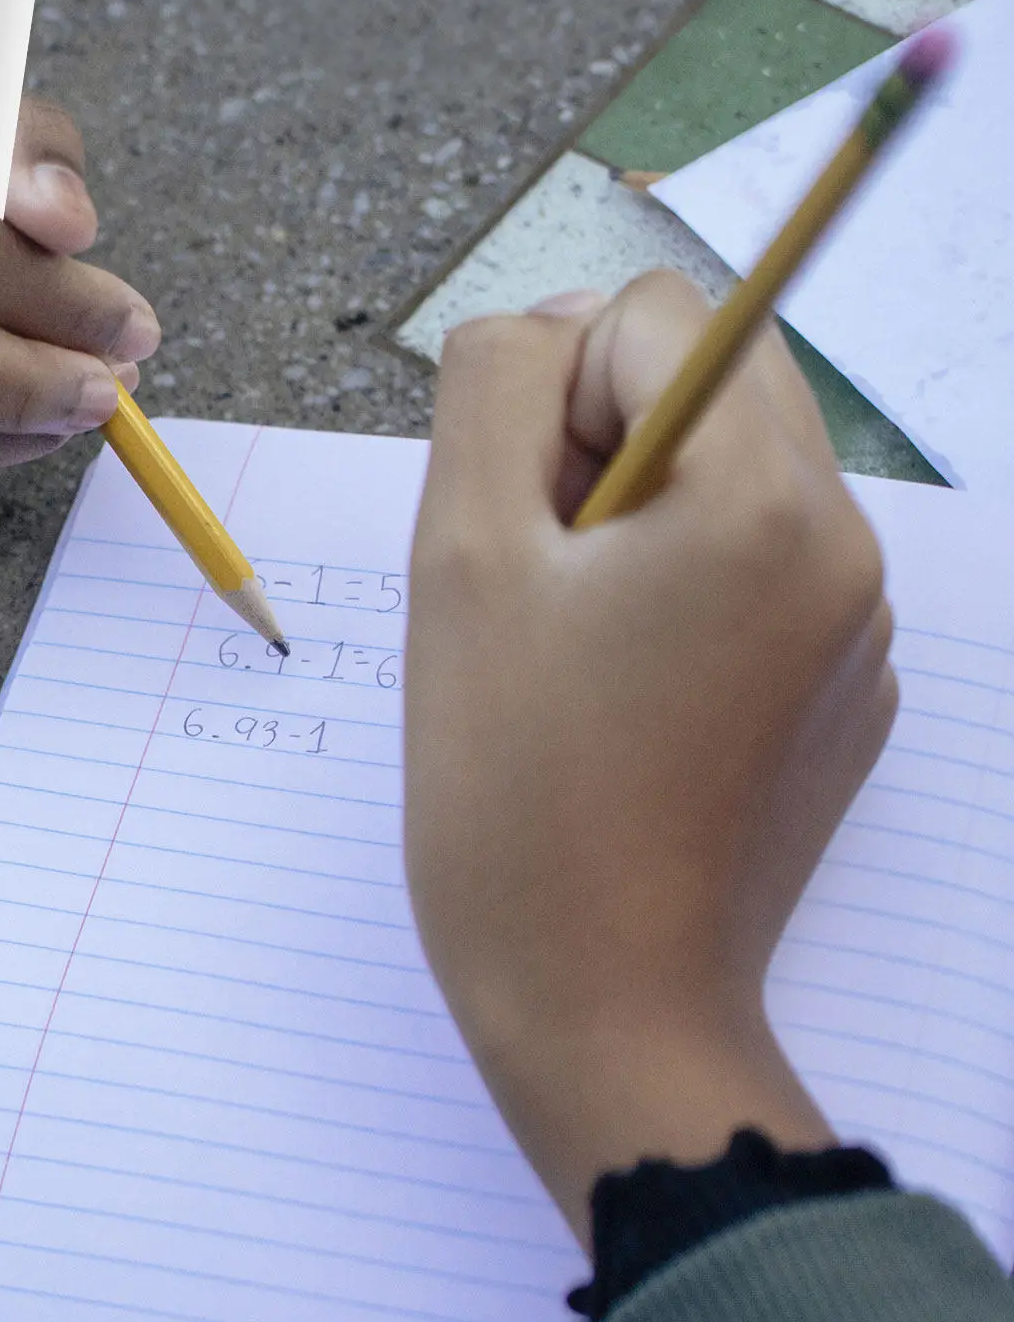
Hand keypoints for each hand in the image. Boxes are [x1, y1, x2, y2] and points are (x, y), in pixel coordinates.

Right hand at [404, 273, 896, 1244]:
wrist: (604, 1005)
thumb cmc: (512, 790)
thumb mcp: (459, 558)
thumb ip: (492, 388)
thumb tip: (547, 328)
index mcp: (768, 499)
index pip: (647, 316)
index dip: (547, 397)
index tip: (518, 529)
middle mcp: (849, 544)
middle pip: (705, 379)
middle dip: (597, 444)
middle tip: (541, 581)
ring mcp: (862, 624)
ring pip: (725, 471)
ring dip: (631, 516)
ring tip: (576, 648)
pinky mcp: (847, 688)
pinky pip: (755, 565)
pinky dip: (679, 590)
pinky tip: (625, 698)